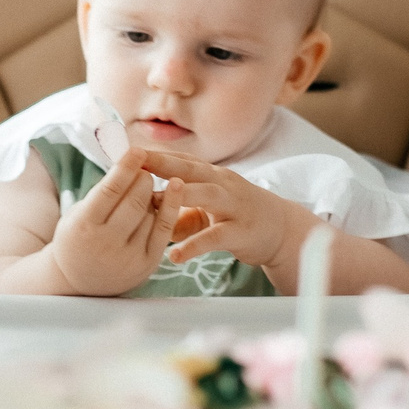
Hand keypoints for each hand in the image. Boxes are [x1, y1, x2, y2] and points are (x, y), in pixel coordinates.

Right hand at [43, 150, 178, 296]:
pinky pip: (164, 229)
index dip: (126, 168)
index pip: (110, 191)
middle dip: (143, 179)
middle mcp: (107, 244)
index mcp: (84, 226)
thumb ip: (102, 192)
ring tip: (146, 187)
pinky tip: (177, 188)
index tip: (137, 150)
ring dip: (153, 194)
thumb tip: (129, 162)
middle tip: (145, 167)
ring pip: (151, 213)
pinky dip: (172, 206)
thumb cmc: (78, 238)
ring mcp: (129, 256)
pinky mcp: (147, 264)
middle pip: (134, 201)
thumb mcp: (78, 213)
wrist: (79, 282)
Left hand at [135, 151, 311, 277]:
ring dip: (180, 195)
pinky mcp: (242, 231)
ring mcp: (234, 206)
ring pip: (206, 195)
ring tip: (153, 202)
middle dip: (162, 164)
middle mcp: (223, 184)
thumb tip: (148, 216)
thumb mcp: (206, 210)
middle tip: (135, 164)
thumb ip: (178, 212)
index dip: (155, 155)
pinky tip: (174, 255)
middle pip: (191, 170)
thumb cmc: (237, 215)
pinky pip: (216, 237)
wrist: (280, 229)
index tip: (127, 152)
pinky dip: (195, 245)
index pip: (181, 160)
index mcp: (212, 175)